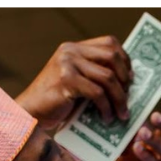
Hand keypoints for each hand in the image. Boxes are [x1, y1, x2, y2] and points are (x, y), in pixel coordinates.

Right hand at [16, 36, 132, 129]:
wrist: (31, 113)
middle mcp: (70, 51)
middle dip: (126, 79)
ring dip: (120, 99)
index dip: (125, 60)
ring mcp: (67, 63)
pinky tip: (106, 118)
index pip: (109, 43)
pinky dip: (107, 108)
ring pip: (108, 77)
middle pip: (112, 57)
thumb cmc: (57, 102)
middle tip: (128, 98)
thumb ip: (95, 75)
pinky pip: (97, 93)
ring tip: (121, 114)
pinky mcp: (66, 80)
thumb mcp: (77, 82)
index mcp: (74, 48)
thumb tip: (130, 81)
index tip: (130, 79)